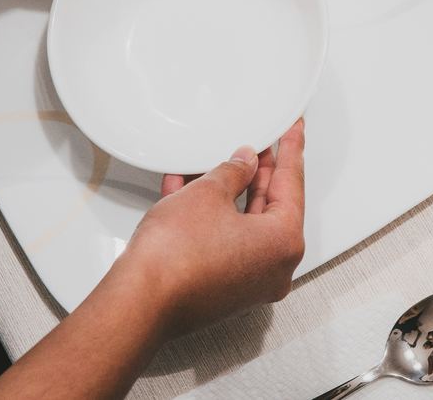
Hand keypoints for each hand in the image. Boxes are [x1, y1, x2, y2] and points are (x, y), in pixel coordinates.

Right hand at [118, 120, 306, 336]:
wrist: (138, 302)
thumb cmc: (174, 259)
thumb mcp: (208, 193)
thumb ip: (234, 171)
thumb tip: (244, 164)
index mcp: (284, 242)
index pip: (292, 182)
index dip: (291, 149)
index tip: (294, 130)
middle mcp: (274, 266)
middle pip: (271, 205)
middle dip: (259, 171)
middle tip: (258, 144)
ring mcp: (249, 281)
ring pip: (243, 223)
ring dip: (229, 191)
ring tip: (220, 162)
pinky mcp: (223, 287)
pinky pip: (224, 239)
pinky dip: (212, 215)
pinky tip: (191, 189)